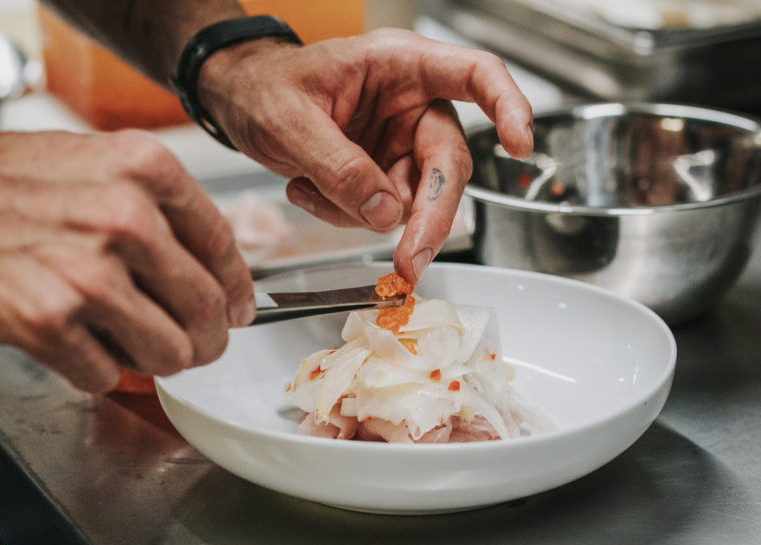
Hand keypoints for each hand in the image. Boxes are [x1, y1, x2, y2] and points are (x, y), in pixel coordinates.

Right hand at [0, 113, 254, 391]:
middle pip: (207, 310)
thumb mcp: (96, 162)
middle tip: (196, 346)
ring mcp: (88, 273)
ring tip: (133, 346)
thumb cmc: (0, 182)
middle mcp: (125, 218)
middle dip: (208, 340)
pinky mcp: (50, 323)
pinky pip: (110, 375)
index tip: (237, 311)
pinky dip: (102, 372)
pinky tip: (82, 347)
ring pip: (171, 353)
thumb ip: (160, 208)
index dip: (237, 291)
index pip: (223, 248)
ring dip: (158, 361)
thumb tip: (213, 268)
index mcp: (145, 170)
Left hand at [197, 28, 533, 283]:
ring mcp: (399, 145)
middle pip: (449, 165)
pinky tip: (311, 189)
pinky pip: (381, 215)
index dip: (509, 106)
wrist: (240, 104)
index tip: (520, 146)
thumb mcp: (290, 122)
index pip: (476, 75)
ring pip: (413, 201)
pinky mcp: (382, 176)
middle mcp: (411, 107)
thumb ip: (338, 166)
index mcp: (401, 67)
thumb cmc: (264, 87)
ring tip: (311, 186)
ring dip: (362, 212)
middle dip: (428, 216)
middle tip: (410, 260)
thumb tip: (386, 212)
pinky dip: (345, 215)